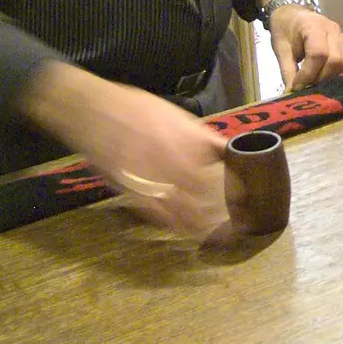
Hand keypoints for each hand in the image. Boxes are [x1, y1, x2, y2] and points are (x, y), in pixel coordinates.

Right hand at [21, 62, 227, 235]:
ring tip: (221, 234)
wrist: (92, 110)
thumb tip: (226, 152)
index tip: (250, 197)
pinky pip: (159, 217)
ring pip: (187, 211)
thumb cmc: (135, 108)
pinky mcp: (133, 192)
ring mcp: (153, 178)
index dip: (239, 187)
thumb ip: (201, 137)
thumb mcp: (177, 116)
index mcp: (189, 139)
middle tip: (241, 222)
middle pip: (210, 195)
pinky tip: (187, 231)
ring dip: (205, 224)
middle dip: (228, 211)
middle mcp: (175, 160)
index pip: (225, 170)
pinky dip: (176, 226)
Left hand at [266, 5, 342, 90]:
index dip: (309, 73)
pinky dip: (338, 73)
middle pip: (335, 60)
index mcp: (313, 26)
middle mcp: (333, 30)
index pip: (318, 53)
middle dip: (321, 78)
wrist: (292, 14)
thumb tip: (291, 94)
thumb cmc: (285, 29)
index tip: (297, 86)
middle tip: (306, 86)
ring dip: (332, 77)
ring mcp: (342, 37)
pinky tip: (324, 77)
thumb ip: (287, 71)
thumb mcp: (281, 49)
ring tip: (316, 81)